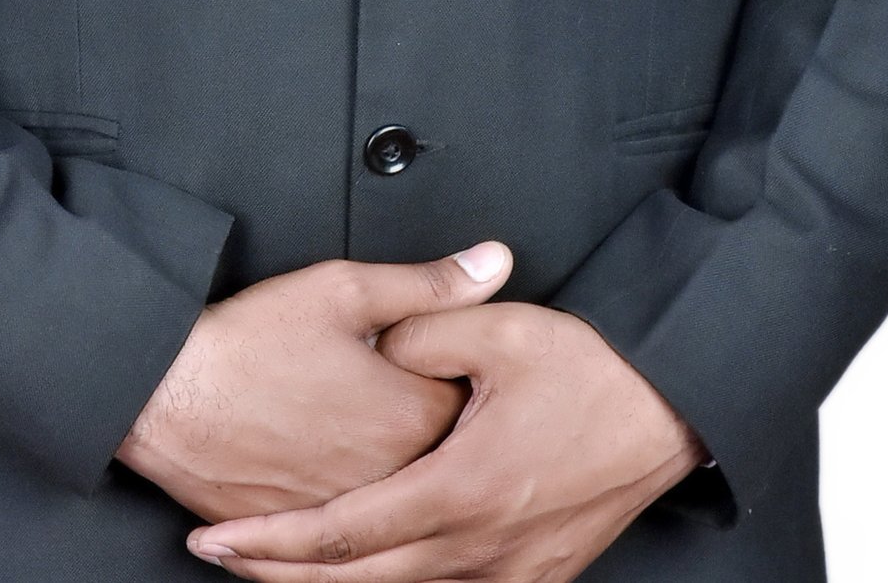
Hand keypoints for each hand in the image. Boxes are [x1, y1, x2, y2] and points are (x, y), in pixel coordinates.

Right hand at [115, 240, 513, 522]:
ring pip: (398, 491)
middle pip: (442, 455)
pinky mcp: (310, 534)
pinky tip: (326, 457)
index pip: (476, 406)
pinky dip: (349, 492)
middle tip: (388, 388)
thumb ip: (429, 282)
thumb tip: (494, 263)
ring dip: (391, 460)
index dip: (457, 376)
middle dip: (427, 421)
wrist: (168, 396)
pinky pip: (352, 521)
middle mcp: (390, 478)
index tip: (435, 360)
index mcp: (410, 417)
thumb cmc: (250, 342)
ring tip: (353, 420)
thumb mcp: (344, 288)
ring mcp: (351, 513)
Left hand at [184, 302, 706, 578]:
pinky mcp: (532, 578)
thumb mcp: (500, 331)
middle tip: (220, 557)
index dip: (272, 544)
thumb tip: (377, 339)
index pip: (344, 534)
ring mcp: (509, 573)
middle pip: (358, 582)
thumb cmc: (590, 371)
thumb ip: (423, 330)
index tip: (217, 538)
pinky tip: (364, 573)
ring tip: (273, 566)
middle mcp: (480, 548)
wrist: (670, 412)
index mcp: (461, 490)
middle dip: (280, 576)